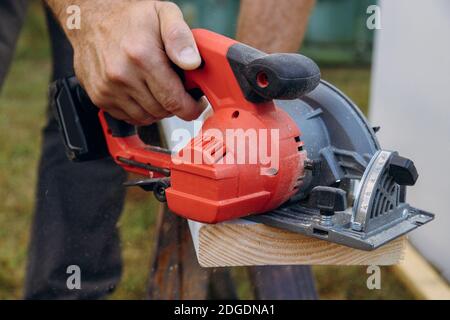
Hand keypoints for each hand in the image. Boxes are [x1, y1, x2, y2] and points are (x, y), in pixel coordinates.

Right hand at [69, 1, 203, 124]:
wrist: (89, 18)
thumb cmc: (130, 17)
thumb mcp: (164, 13)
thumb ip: (181, 37)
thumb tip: (192, 63)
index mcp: (142, 56)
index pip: (174, 100)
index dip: (190, 108)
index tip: (196, 106)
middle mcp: (122, 75)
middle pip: (162, 111)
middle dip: (175, 106)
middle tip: (178, 91)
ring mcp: (108, 88)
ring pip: (146, 117)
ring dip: (158, 110)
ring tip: (159, 90)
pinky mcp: (99, 97)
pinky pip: (128, 117)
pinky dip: (140, 110)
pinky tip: (142, 92)